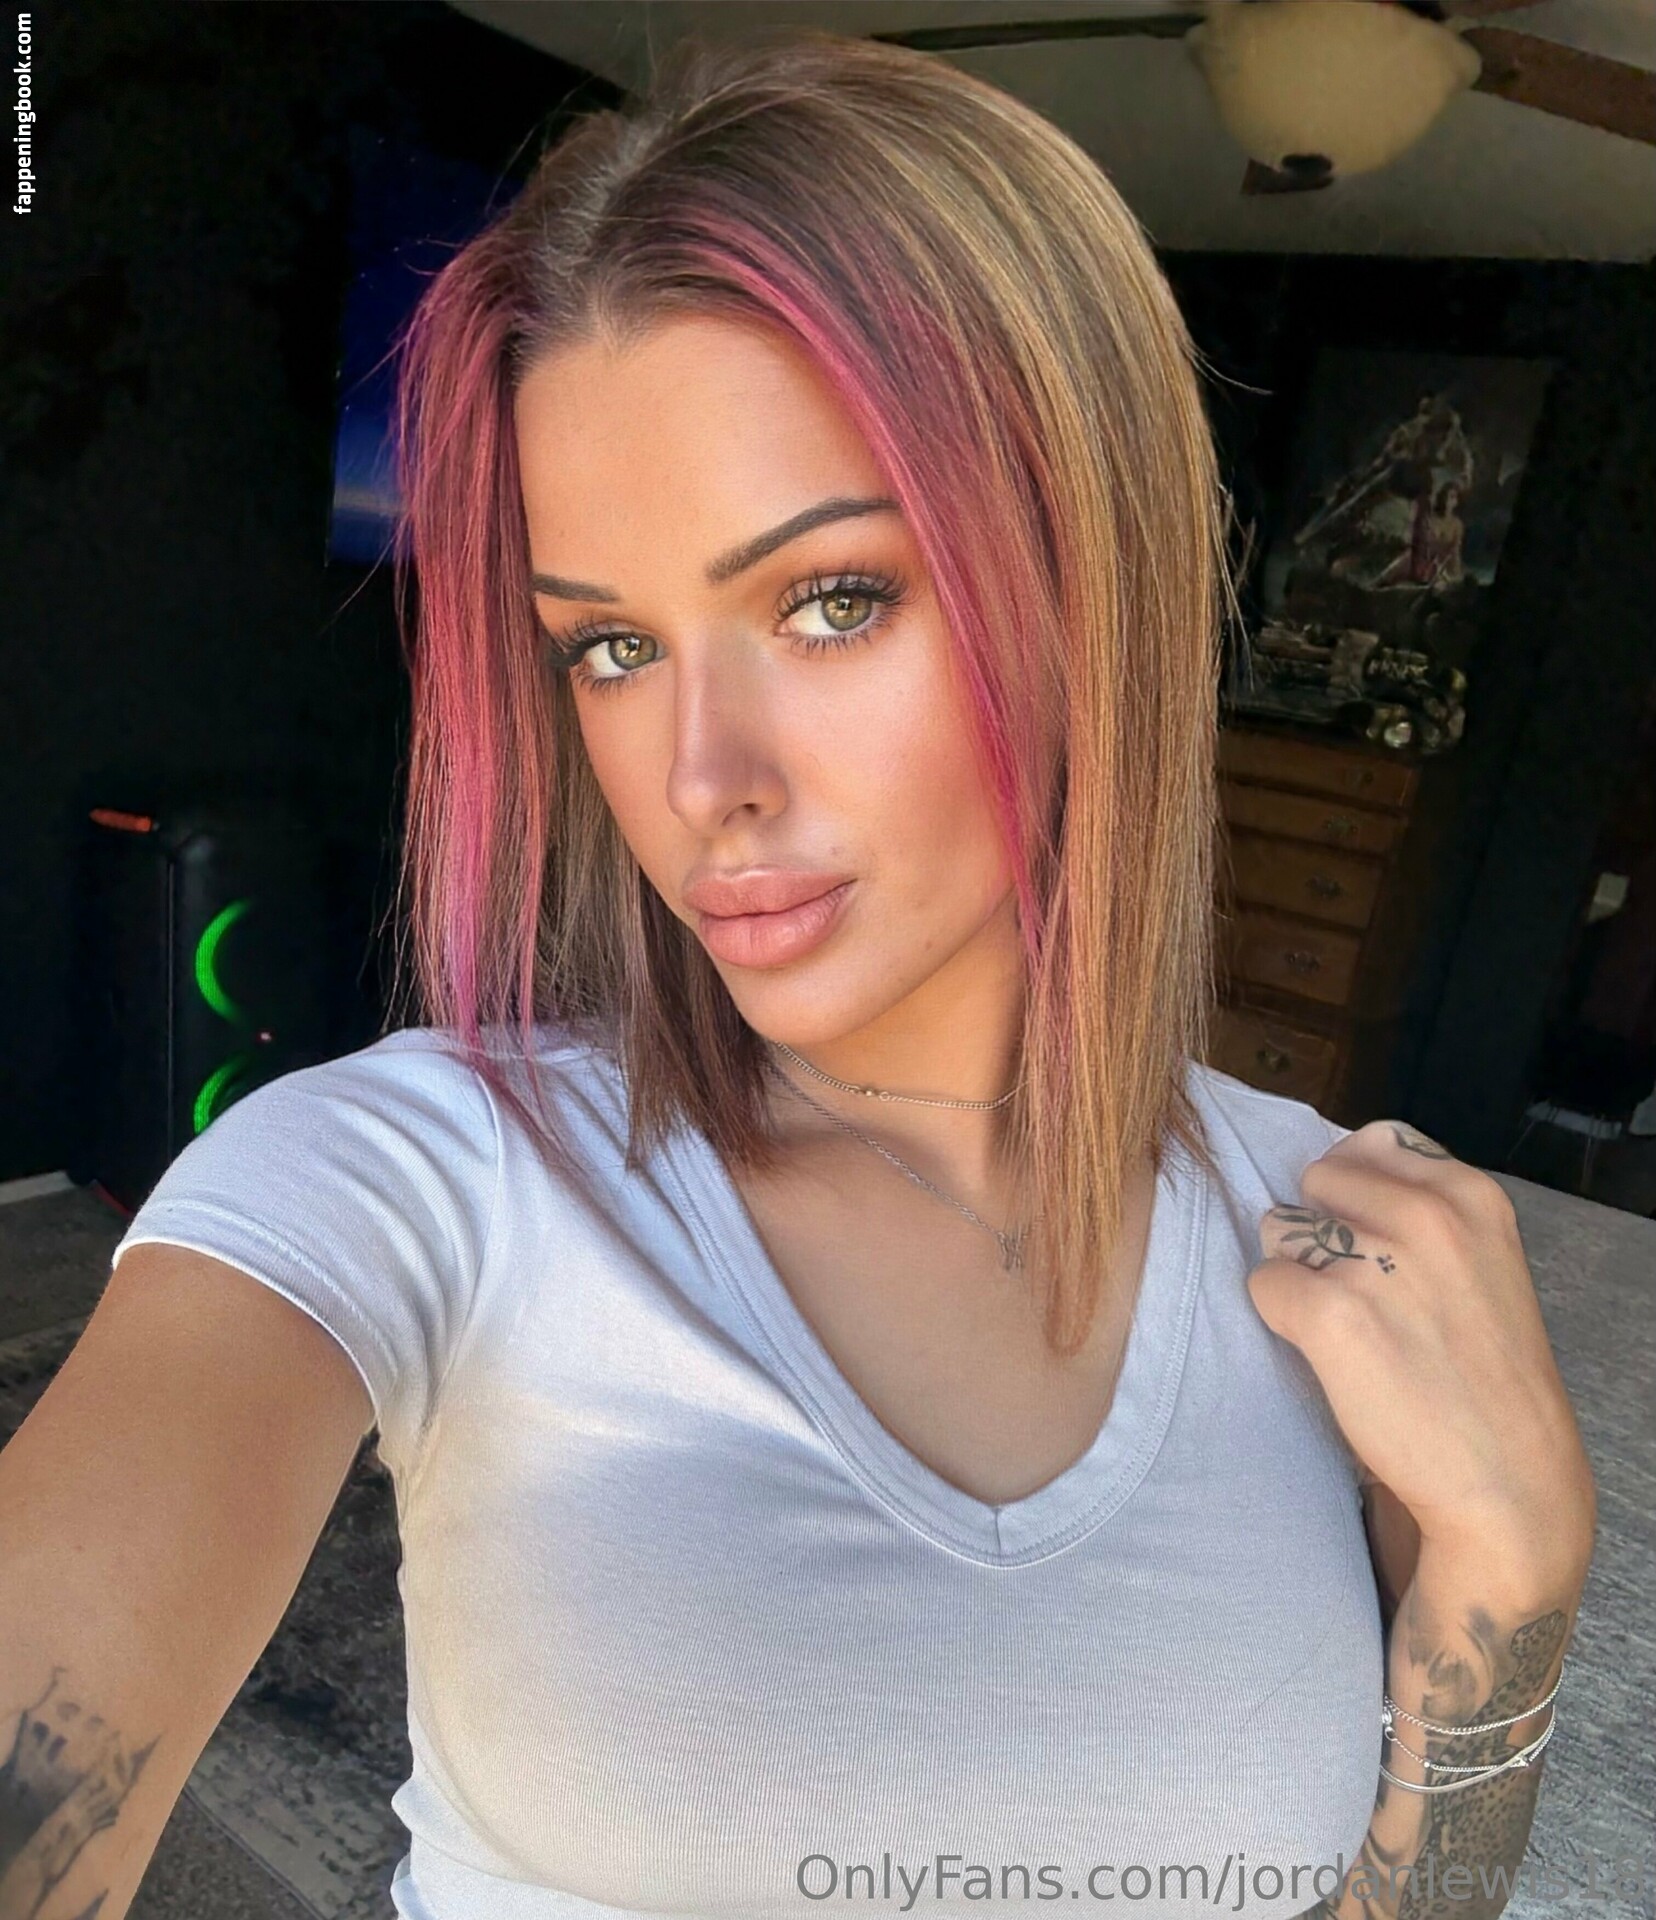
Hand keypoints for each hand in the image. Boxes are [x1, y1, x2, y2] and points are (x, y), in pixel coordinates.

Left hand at [1247, 1120, 1595, 1605]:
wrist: (1506, 1478)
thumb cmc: (1483, 1374)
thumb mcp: (1481, 1262)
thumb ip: (1422, 1209)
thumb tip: (1335, 1174)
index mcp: (1468, 1193)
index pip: (1367, 1143)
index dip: (1355, 1195)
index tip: (1375, 1243)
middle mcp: (1425, 1213)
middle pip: (1314, 1181)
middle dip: (1320, 1231)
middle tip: (1359, 1293)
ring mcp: (1375, 1261)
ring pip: (1280, 1231)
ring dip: (1298, 1274)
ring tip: (1350, 1327)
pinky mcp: (1329, 1312)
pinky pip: (1262, 1284)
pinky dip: (1281, 1319)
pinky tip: (1328, 1355)